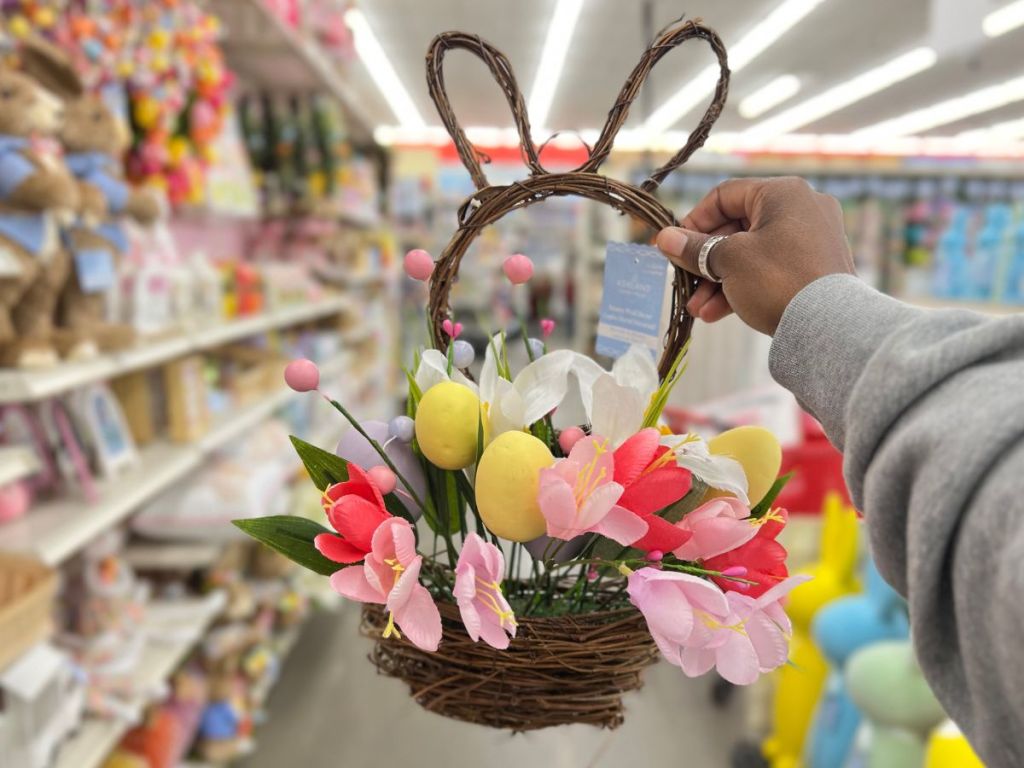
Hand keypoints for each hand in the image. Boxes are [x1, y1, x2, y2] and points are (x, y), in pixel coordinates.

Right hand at [656, 176, 855, 334]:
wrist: (829, 327)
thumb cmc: (777, 280)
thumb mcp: (729, 261)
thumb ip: (694, 248)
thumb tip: (664, 238)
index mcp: (783, 193)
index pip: (725, 196)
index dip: (693, 222)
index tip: (673, 246)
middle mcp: (802, 209)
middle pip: (737, 228)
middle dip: (705, 261)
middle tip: (684, 284)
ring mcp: (812, 239)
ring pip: (752, 253)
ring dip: (719, 280)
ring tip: (698, 309)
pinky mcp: (816, 267)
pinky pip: (770, 269)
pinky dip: (744, 286)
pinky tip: (718, 313)